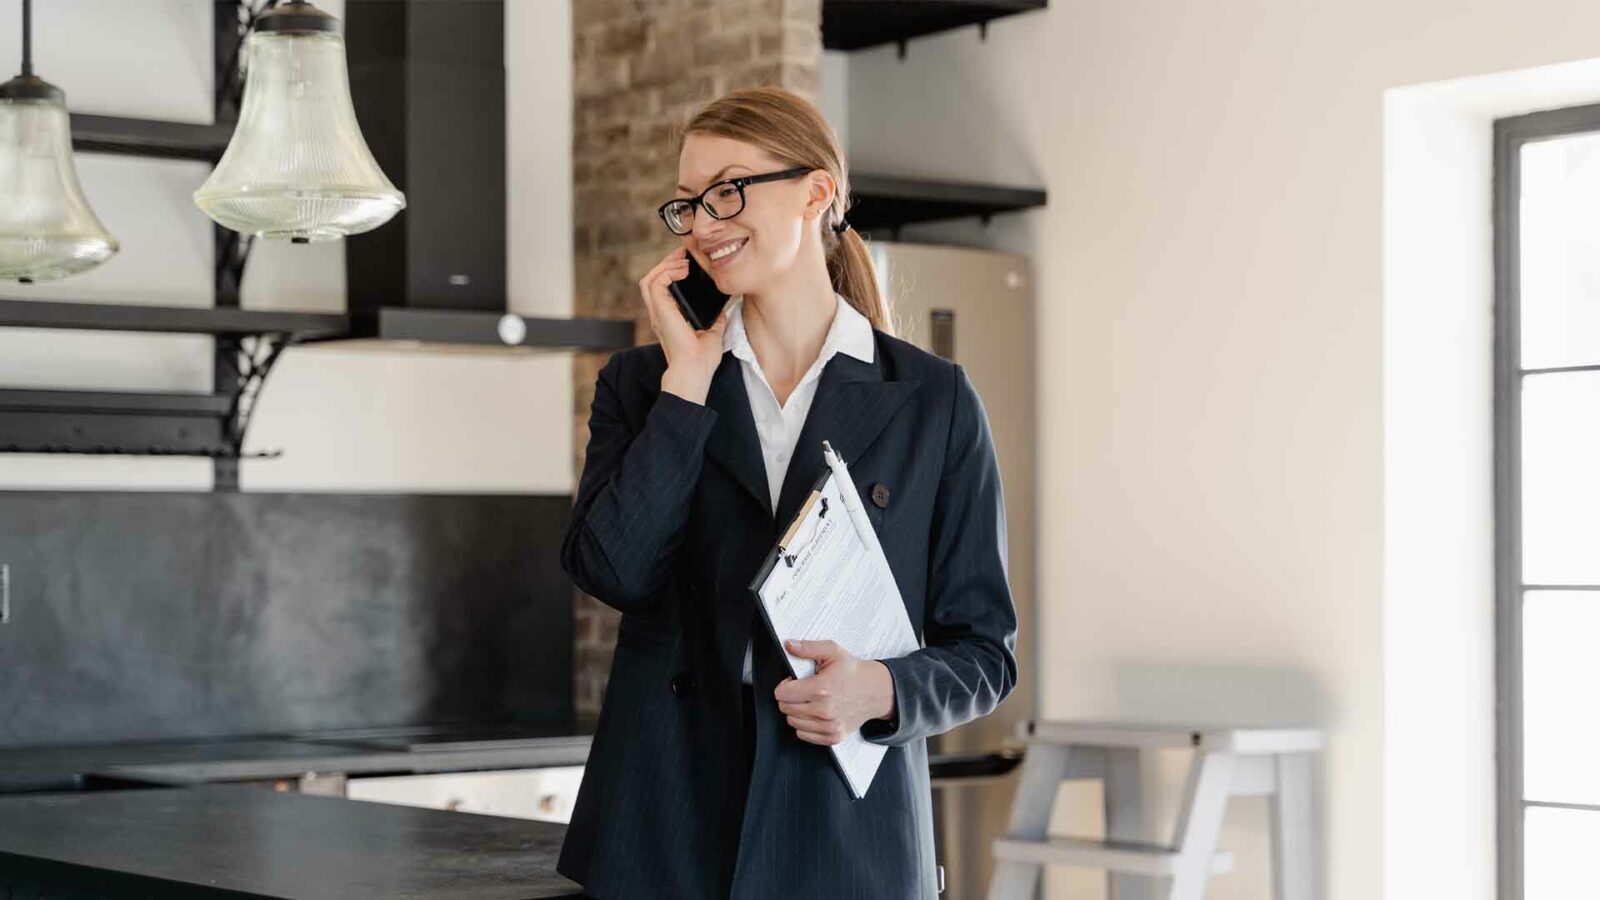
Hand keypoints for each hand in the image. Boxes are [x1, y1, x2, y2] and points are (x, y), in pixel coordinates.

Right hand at [637, 246, 730, 404]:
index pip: (662, 289)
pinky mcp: (660, 311)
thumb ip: (715, 320)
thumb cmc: (702, 360)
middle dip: (667, 263)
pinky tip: (684, 271)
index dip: (672, 272)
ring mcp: (658, 312)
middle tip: (685, 255)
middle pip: (652, 279)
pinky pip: (656, 282)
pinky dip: (669, 272)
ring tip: (684, 262)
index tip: (688, 263)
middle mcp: (660, 314)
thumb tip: (723, 311)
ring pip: (649, 278)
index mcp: (669, 318)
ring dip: (666, 265)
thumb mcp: (713, 334)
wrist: (695, 370)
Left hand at [774, 639, 895, 746]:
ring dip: (797, 711)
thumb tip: (790, 645)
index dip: (785, 685)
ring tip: (811, 700)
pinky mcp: (832, 737)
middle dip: (790, 697)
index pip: (782, 694)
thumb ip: (809, 647)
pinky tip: (815, 712)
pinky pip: (803, 734)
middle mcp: (825, 710)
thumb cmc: (853, 673)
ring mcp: (829, 726)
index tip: (793, 682)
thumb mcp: (832, 652)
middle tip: (805, 690)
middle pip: (785, 708)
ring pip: (792, 722)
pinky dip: (805, 724)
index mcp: (822, 689)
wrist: (875, 691)